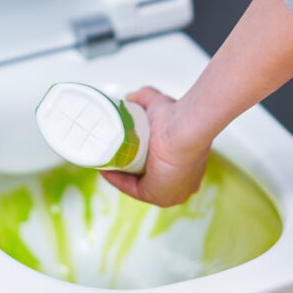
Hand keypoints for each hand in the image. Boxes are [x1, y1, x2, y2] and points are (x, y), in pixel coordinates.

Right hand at [100, 87, 210, 206]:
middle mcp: (182, 182)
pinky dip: (116, 180)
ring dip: (119, 173)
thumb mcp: (160, 105)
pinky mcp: (158, 196)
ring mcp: (171, 192)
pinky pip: (132, 190)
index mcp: (188, 166)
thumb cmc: (179, 118)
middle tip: (110, 153)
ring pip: (138, 183)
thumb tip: (132, 97)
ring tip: (104, 159)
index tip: (120, 147)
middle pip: (147, 177)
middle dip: (126, 166)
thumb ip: (147, 96)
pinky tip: (104, 168)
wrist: (183, 129)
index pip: (157, 166)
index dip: (136, 157)